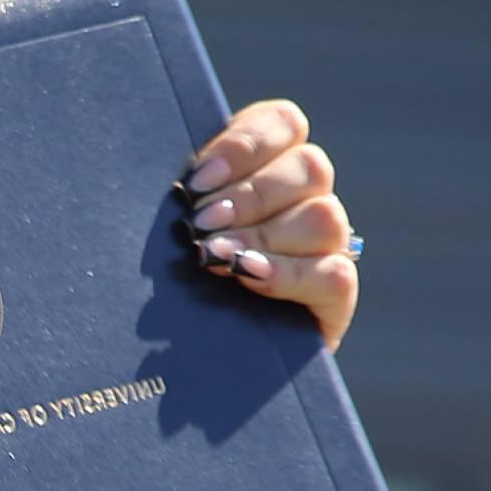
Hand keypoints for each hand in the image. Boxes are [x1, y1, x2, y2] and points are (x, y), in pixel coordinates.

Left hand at [180, 100, 357, 352]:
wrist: (193, 366)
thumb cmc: (171, 289)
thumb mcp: (170, 237)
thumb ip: (181, 203)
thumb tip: (156, 187)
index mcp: (269, 169)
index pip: (285, 124)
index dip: (247, 142)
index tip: (199, 177)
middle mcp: (306, 200)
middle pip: (308, 167)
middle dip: (248, 194)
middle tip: (200, 222)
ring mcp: (326, 247)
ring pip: (323, 216)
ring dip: (264, 233)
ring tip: (214, 256)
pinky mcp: (334, 295)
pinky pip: (332, 272)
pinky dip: (288, 272)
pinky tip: (249, 277)